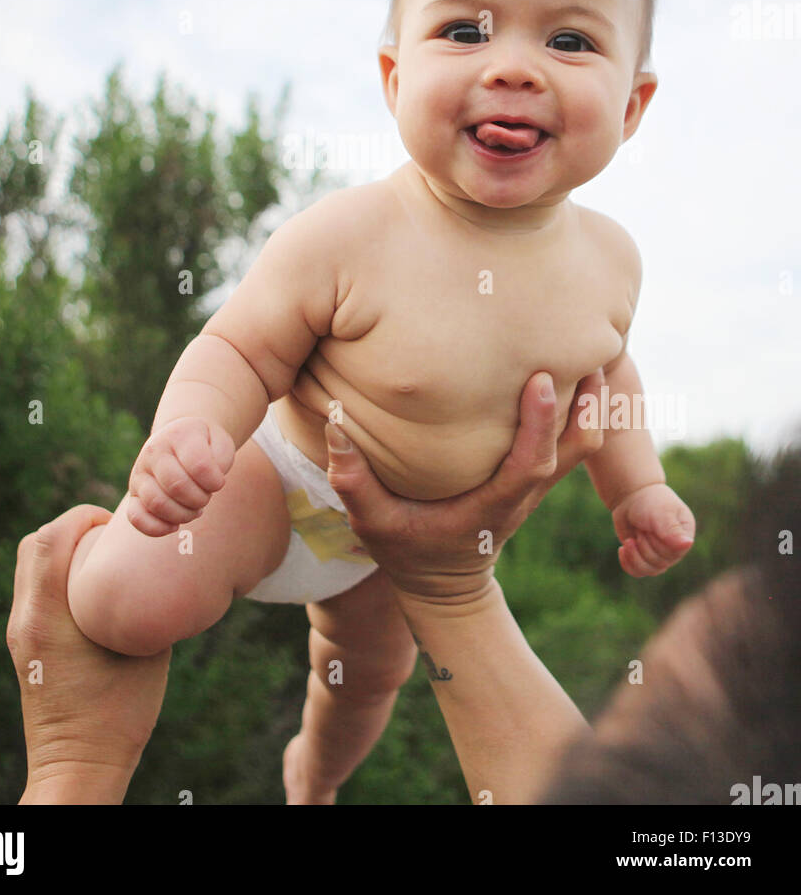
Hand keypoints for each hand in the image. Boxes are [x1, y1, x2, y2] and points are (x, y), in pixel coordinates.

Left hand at [7, 504, 170, 803]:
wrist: (79, 766)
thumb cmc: (119, 714)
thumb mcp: (145, 650)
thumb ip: (143, 603)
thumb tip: (159, 570)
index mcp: (47, 617)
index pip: (48, 539)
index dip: (81, 517)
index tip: (113, 524)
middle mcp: (26, 620)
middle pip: (31, 545)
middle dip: (69, 528)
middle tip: (108, 536)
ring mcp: (22, 633)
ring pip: (29, 567)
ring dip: (62, 551)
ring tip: (101, 560)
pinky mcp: (26, 646)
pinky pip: (34, 591)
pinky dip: (58, 576)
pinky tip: (92, 592)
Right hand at [127, 417, 235, 534]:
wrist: (181, 440)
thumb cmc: (206, 446)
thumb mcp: (220, 444)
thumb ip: (220, 461)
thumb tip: (207, 485)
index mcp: (178, 435)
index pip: (199, 465)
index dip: (215, 482)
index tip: (219, 482)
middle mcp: (153, 451)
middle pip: (177, 486)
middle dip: (199, 499)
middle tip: (205, 496)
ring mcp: (140, 472)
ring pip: (157, 503)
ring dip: (183, 515)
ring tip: (193, 509)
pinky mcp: (133, 494)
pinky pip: (135, 517)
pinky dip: (157, 528)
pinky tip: (174, 525)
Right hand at [325, 369, 606, 604]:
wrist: (444, 587)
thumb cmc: (405, 551)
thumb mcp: (372, 525)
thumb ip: (352, 481)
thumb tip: (334, 425)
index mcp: (494, 505)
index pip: (531, 464)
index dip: (542, 424)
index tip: (543, 380)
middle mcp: (525, 493)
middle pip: (579, 449)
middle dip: (592, 401)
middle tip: (596, 344)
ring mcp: (535, 484)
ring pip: (585, 441)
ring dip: (596, 399)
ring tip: (597, 344)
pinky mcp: (536, 473)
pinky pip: (574, 437)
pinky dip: (584, 403)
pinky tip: (576, 362)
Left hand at [613, 484, 695, 577]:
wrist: (631, 496)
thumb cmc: (649, 501)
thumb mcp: (660, 513)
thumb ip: (672, 529)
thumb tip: (688, 544)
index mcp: (684, 536)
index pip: (674, 554)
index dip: (657, 543)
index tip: (649, 526)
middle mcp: (674, 549)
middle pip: (660, 563)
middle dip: (644, 545)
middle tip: (641, 527)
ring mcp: (659, 554)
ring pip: (649, 570)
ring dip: (635, 556)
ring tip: (629, 540)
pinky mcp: (643, 557)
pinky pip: (638, 572)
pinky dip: (628, 563)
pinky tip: (623, 549)